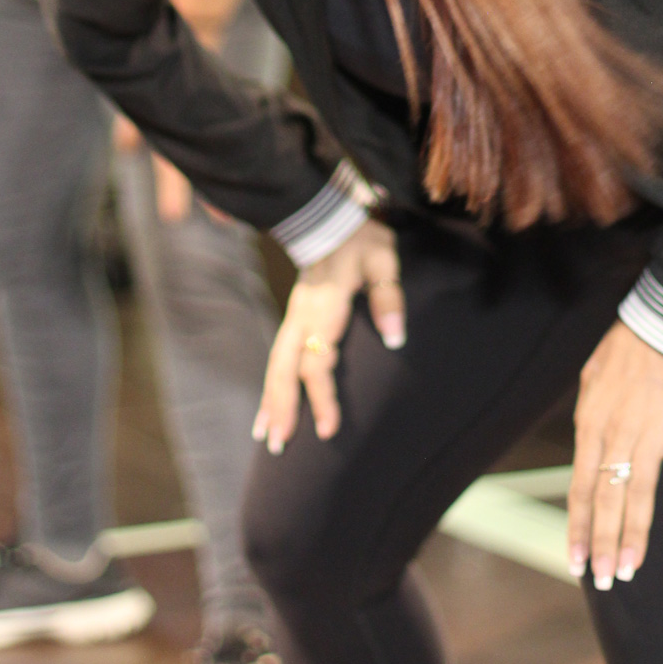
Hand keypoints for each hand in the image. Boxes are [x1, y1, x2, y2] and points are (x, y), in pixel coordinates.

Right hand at [253, 218, 403, 453]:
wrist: (329, 215)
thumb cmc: (362, 239)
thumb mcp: (383, 260)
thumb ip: (388, 298)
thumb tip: (395, 339)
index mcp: (323, 308)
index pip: (316, 361)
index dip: (320, 396)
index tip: (328, 430)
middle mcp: (301, 317)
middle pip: (285, 369)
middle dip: (282, 408)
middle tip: (281, 448)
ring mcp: (294, 318)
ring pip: (275, 366)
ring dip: (271, 402)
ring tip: (267, 440)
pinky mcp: (294, 318)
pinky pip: (277, 358)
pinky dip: (271, 387)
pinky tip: (268, 411)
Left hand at [568, 320, 662, 590]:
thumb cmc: (625, 347)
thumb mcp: (591, 379)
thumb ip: (589, 419)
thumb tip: (587, 451)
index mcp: (592, 424)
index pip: (580, 488)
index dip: (577, 527)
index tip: (573, 562)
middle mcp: (619, 435)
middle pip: (608, 500)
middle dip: (603, 543)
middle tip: (602, 580)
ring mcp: (655, 434)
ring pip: (643, 495)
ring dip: (636, 536)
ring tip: (629, 570)